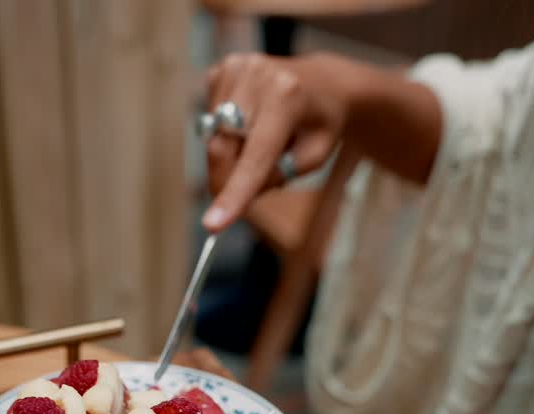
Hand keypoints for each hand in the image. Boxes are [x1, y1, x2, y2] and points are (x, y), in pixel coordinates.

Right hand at [201, 52, 440, 232]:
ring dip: (231, 153)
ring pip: (212, 138)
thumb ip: (277, 176)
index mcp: (288, 97)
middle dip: (226, 180)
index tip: (212, 225)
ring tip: (261, 138)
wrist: (324, 82)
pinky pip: (209, 121)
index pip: (255, 157)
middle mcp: (257, 76)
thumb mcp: (314, 157)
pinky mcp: (220, 70)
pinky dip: (226, 132)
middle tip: (236, 199)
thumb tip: (236, 189)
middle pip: (222, 149)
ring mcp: (235, 69)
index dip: (234, 193)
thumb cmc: (322, 123)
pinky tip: (250, 121)